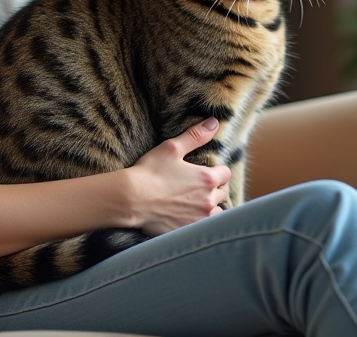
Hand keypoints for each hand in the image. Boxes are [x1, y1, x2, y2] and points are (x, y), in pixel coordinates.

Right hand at [124, 118, 230, 235]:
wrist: (130, 200)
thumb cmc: (150, 172)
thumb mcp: (172, 148)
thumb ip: (196, 136)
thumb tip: (214, 123)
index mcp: (207, 178)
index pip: (226, 174)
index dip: (217, 171)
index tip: (206, 171)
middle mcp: (208, 200)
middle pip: (222, 193)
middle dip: (214, 188)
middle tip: (198, 186)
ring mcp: (200, 219)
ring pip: (217, 212)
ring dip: (211, 207)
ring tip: (196, 203)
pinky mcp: (189, 232)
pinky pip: (205, 228)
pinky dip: (202, 222)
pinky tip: (189, 217)